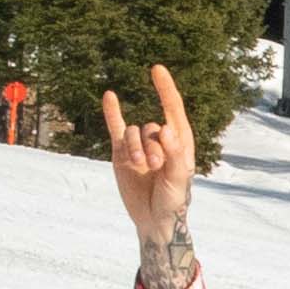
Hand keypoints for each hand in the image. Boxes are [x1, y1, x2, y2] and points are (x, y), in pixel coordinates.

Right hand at [111, 67, 200, 252]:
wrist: (153, 219)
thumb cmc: (174, 200)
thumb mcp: (179, 180)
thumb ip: (174, 155)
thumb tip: (166, 128)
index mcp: (179, 142)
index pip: (172, 108)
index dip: (165, 89)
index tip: (156, 69)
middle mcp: (160, 140)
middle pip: (152, 127)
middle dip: (152, 146)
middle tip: (156, 167)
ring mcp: (140, 146)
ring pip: (133, 133)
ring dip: (135, 148)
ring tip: (141, 167)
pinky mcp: (122, 154)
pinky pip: (116, 129)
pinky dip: (112, 113)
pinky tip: (109, 96)